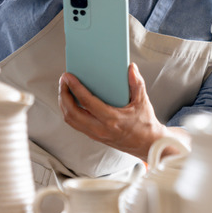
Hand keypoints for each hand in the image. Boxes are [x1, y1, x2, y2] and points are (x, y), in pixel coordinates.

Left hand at [58, 63, 188, 159]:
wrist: (148, 145)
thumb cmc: (145, 123)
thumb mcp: (143, 102)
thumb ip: (136, 83)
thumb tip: (131, 68)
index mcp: (112, 120)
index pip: (87, 102)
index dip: (75, 88)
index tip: (68, 76)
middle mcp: (100, 129)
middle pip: (72, 112)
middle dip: (64, 94)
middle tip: (63, 80)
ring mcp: (96, 135)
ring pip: (71, 120)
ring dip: (64, 103)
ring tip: (64, 88)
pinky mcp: (94, 136)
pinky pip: (75, 124)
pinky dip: (69, 111)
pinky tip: (70, 100)